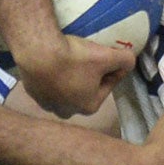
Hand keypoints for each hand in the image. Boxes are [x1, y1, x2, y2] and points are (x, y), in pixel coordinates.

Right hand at [18, 35, 132, 117]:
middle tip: (88, 56)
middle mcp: (68, 111)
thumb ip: (125, 60)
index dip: (112, 68)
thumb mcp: (106, 56)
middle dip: (89, 76)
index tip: (110, 54)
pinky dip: (51, 74)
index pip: (108, 84)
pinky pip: (47, 83)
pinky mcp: (32, 93)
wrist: (37, 54)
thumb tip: (131, 61)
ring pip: (65, 88)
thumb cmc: (75, 59)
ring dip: (69, 76)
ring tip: (69, 58)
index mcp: (90, 106)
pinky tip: (53, 60)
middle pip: (86, 89)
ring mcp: (47, 104)